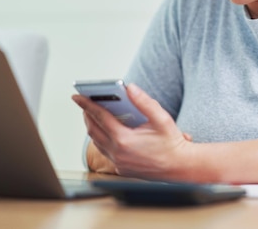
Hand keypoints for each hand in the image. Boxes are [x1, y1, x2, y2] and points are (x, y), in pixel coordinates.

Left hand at [72, 83, 193, 179]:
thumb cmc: (172, 143)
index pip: (99, 118)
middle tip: (85, 103)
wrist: (180, 167)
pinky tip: (107, 132)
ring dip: (93, 128)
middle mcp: (118, 153)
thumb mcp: (161, 118)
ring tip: (93, 115)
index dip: (86, 105)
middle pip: (93, 131)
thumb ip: (144, 102)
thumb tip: (130, 88)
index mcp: (124, 140)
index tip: (77, 96)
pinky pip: (106, 152)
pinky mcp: (122, 169)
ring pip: (97, 143)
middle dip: (87, 115)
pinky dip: (102, 140)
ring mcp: (119, 163)